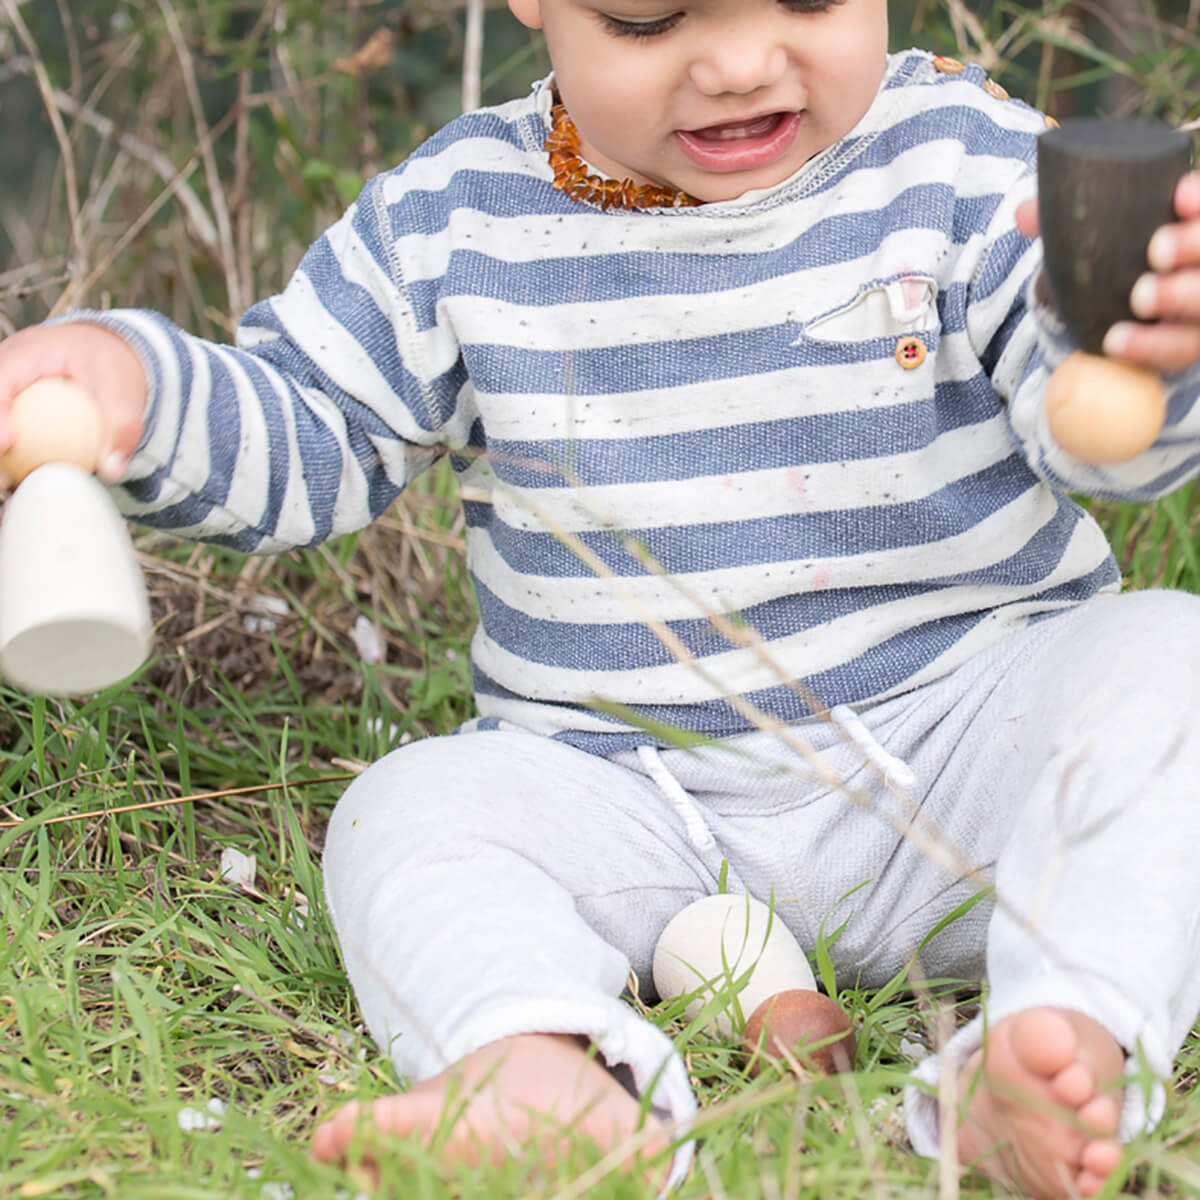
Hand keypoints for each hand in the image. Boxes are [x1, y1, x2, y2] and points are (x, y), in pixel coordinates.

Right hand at [0, 322, 147, 487]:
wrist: (105, 347)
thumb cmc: (112, 364)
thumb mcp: (126, 391)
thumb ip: (122, 429)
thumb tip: (112, 470)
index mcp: (32, 351)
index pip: (3, 378)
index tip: (7, 444)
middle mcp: (8, 360)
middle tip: (3, 476)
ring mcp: (5, 378)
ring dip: (0, 445)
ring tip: (5, 482)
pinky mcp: (7, 394)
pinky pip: (3, 417)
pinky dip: (8, 445)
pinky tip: (14, 477)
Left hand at [1017, 171, 1199, 373]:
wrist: (1120, 315)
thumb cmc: (1114, 261)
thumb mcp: (1093, 237)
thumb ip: (1063, 220)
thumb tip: (1024, 215)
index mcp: (1190, 226)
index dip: (1199, 199)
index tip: (1177, 195)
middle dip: (1193, 246)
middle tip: (1156, 250)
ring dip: (1177, 296)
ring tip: (1139, 298)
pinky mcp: (1187, 344)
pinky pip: (1176, 349)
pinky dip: (1148, 346)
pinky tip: (1116, 342)